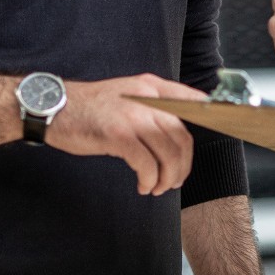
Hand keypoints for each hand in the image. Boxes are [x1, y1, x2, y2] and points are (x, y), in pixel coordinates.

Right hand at [49, 73, 205, 195]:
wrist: (53, 107)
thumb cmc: (89, 108)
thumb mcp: (126, 97)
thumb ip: (151, 109)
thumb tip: (175, 135)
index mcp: (151, 87)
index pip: (192, 100)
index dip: (211, 118)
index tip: (221, 132)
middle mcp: (146, 97)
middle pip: (182, 135)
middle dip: (183, 164)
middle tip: (175, 181)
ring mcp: (132, 114)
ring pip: (168, 152)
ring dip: (167, 176)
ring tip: (158, 187)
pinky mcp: (117, 133)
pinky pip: (146, 163)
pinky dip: (149, 180)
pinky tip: (143, 186)